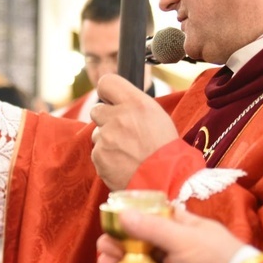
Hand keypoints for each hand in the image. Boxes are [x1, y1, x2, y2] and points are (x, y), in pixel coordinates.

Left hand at [89, 74, 178, 189]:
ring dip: (107, 140)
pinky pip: (97, 152)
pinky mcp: (98, 156)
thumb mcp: (157, 116)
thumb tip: (116, 100)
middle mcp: (118, 117)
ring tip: (127, 151)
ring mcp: (106, 137)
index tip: (111, 100)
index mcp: (136, 103)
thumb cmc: (164, 148)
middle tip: (123, 132)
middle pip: (97, 110)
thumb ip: (134, 105)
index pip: (106, 82)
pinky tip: (123, 162)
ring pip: (97, 133)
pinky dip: (106, 157)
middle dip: (106, 119)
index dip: (107, 92)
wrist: (165, 180)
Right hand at [97, 208, 245, 262]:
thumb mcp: (183, 238)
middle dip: (120, 242)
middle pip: (141, 243)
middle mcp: (177, 250)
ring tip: (105, 261)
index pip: (155, 218)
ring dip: (120, 262)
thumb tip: (121, 214)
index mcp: (185, 229)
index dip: (134, 217)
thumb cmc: (216, 259)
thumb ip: (150, 228)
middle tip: (105, 243)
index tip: (113, 218)